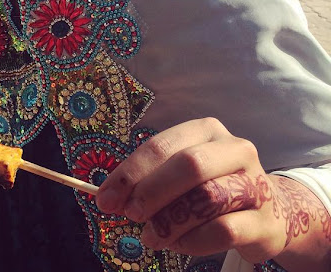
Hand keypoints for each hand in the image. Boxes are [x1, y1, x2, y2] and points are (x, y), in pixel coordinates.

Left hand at [95, 118, 325, 264]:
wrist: (270, 212)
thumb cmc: (212, 184)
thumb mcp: (180, 171)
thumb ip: (149, 177)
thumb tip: (109, 195)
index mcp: (207, 130)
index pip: (162, 145)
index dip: (130, 172)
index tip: (106, 197)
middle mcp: (235, 149)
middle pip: (189, 165)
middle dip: (152, 191)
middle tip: (129, 214)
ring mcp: (256, 184)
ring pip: (207, 198)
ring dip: (170, 221)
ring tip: (150, 236)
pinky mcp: (265, 222)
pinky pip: (223, 231)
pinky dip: (192, 240)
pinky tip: (177, 244)